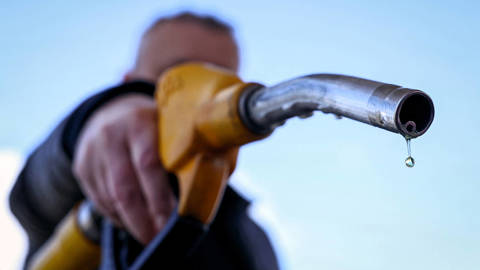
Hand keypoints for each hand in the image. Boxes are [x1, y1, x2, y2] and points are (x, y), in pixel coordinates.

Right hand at [73, 94, 175, 243]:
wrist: (110, 109)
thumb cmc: (152, 123)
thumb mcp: (169, 122)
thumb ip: (186, 146)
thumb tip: (213, 179)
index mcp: (140, 123)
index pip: (149, 164)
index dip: (161, 197)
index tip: (175, 218)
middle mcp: (112, 136)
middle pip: (126, 188)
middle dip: (144, 220)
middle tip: (160, 237)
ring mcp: (93, 153)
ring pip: (110, 198)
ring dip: (131, 222)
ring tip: (149, 236)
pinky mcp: (82, 167)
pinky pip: (98, 200)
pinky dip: (117, 217)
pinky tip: (132, 223)